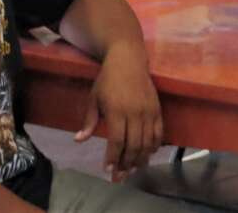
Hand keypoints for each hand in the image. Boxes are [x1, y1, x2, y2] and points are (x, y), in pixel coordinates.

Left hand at [74, 43, 161, 181]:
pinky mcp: (158, 109)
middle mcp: (135, 113)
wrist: (128, 60)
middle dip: (126, 164)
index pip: (116, 141)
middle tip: (120, 177)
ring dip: (140, 159)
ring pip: (147, 143)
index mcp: (117, 111)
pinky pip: (159, 133)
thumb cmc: (107, 79)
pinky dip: (154, 146)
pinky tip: (148, 154)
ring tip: (133, 169)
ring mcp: (148, 111)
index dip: (113, 158)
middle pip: (134, 146)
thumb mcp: (94, 99)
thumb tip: (79, 141)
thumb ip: (89, 121)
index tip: (107, 170)